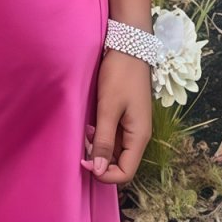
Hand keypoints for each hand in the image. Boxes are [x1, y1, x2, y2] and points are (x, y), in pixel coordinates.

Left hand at [80, 48, 151, 184]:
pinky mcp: (125, 116)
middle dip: (100, 160)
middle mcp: (138, 135)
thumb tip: (99, 171)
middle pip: (120, 163)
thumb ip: (104, 141)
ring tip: (86, 130)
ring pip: (115, 150)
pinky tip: (90, 122)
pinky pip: (113, 136)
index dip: (105, 174)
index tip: (84, 161)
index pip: (125, 173)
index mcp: (139, 137)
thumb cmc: (119, 76)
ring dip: (99, 146)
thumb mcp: (108, 108)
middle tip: (82, 143)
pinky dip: (100, 134)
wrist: (129, 47)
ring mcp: (132, 126)